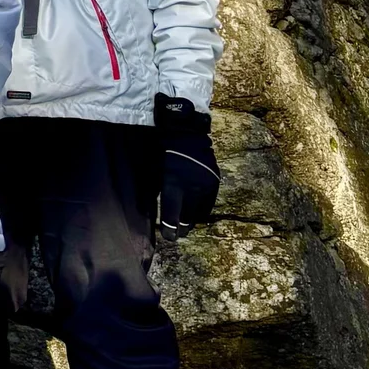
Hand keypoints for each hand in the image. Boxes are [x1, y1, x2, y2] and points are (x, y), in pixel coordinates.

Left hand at [156, 95, 219, 228]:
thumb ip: (156, 189)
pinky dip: (202, 208)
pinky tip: (196, 212)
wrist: (185, 130)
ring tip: (187, 224)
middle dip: (182, 227)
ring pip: (200, 211)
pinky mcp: (214, 180)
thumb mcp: (154, 169)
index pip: (172, 212)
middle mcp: (192, 185)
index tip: (169, 237)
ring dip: (193, 218)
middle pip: (188, 215)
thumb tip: (156, 209)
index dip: (170, 227)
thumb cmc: (163, 149)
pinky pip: (209, 201)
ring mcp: (205, 183)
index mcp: (173, 182)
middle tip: (178, 233)